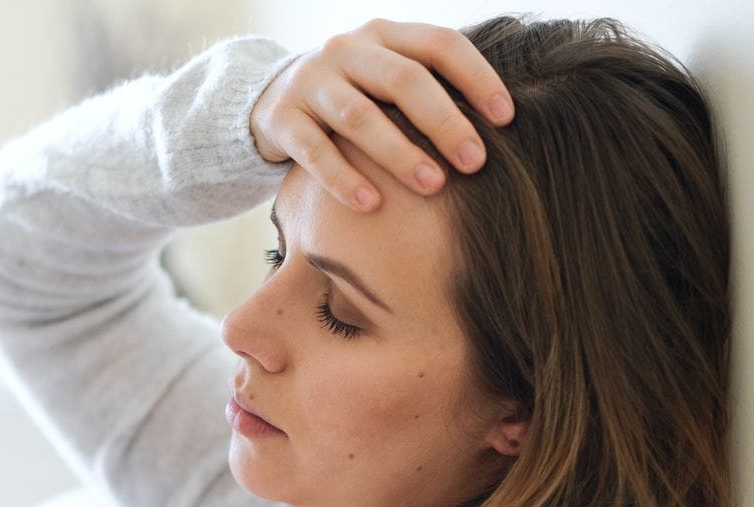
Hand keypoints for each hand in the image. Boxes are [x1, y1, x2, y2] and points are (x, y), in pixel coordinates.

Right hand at [251, 20, 514, 206]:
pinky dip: (344, 180)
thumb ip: (424, 88)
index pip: (440, 45)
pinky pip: (315, 152)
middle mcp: (347, 50)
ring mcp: (311, 83)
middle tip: (475, 163)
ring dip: (400, 154)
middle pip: (404, 81)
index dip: (477, 79)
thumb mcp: (382, 78)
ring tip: (433, 186)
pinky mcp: (282, 120)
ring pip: (360, 117)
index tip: (506, 119)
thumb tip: (495, 126)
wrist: (268, 98)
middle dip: (445, 123)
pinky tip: (371, 204)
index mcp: (384, 34)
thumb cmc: (348, 95)